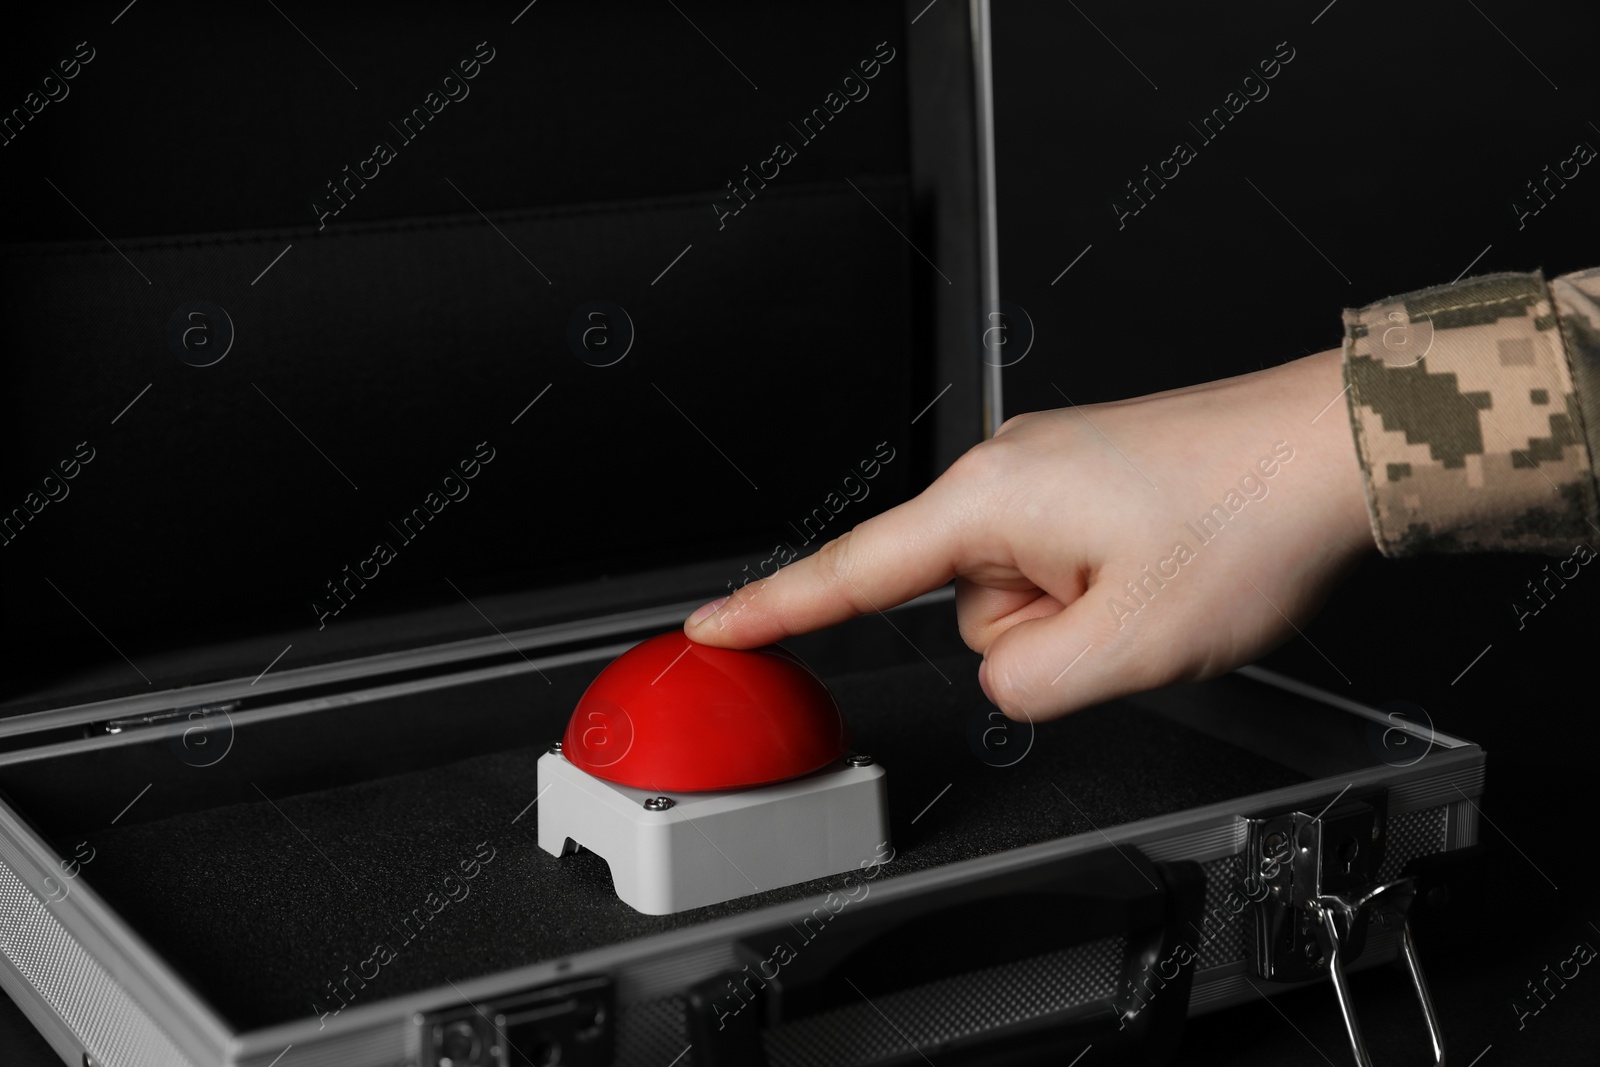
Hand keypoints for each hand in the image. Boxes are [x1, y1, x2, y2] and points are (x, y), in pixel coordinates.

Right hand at [684, 348, 1374, 719]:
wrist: (1335, 449)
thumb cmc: (1246, 518)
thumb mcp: (1127, 646)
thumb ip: (1025, 684)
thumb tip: (1005, 668)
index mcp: (993, 500)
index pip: (852, 571)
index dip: (773, 607)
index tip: (712, 627)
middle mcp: (1008, 470)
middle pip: (971, 607)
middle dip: (1046, 633)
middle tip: (1134, 610)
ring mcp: (1050, 469)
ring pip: (1024, 596)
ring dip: (1087, 611)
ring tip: (1160, 577)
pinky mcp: (1086, 478)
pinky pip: (1063, 564)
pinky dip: (1106, 584)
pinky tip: (1164, 561)